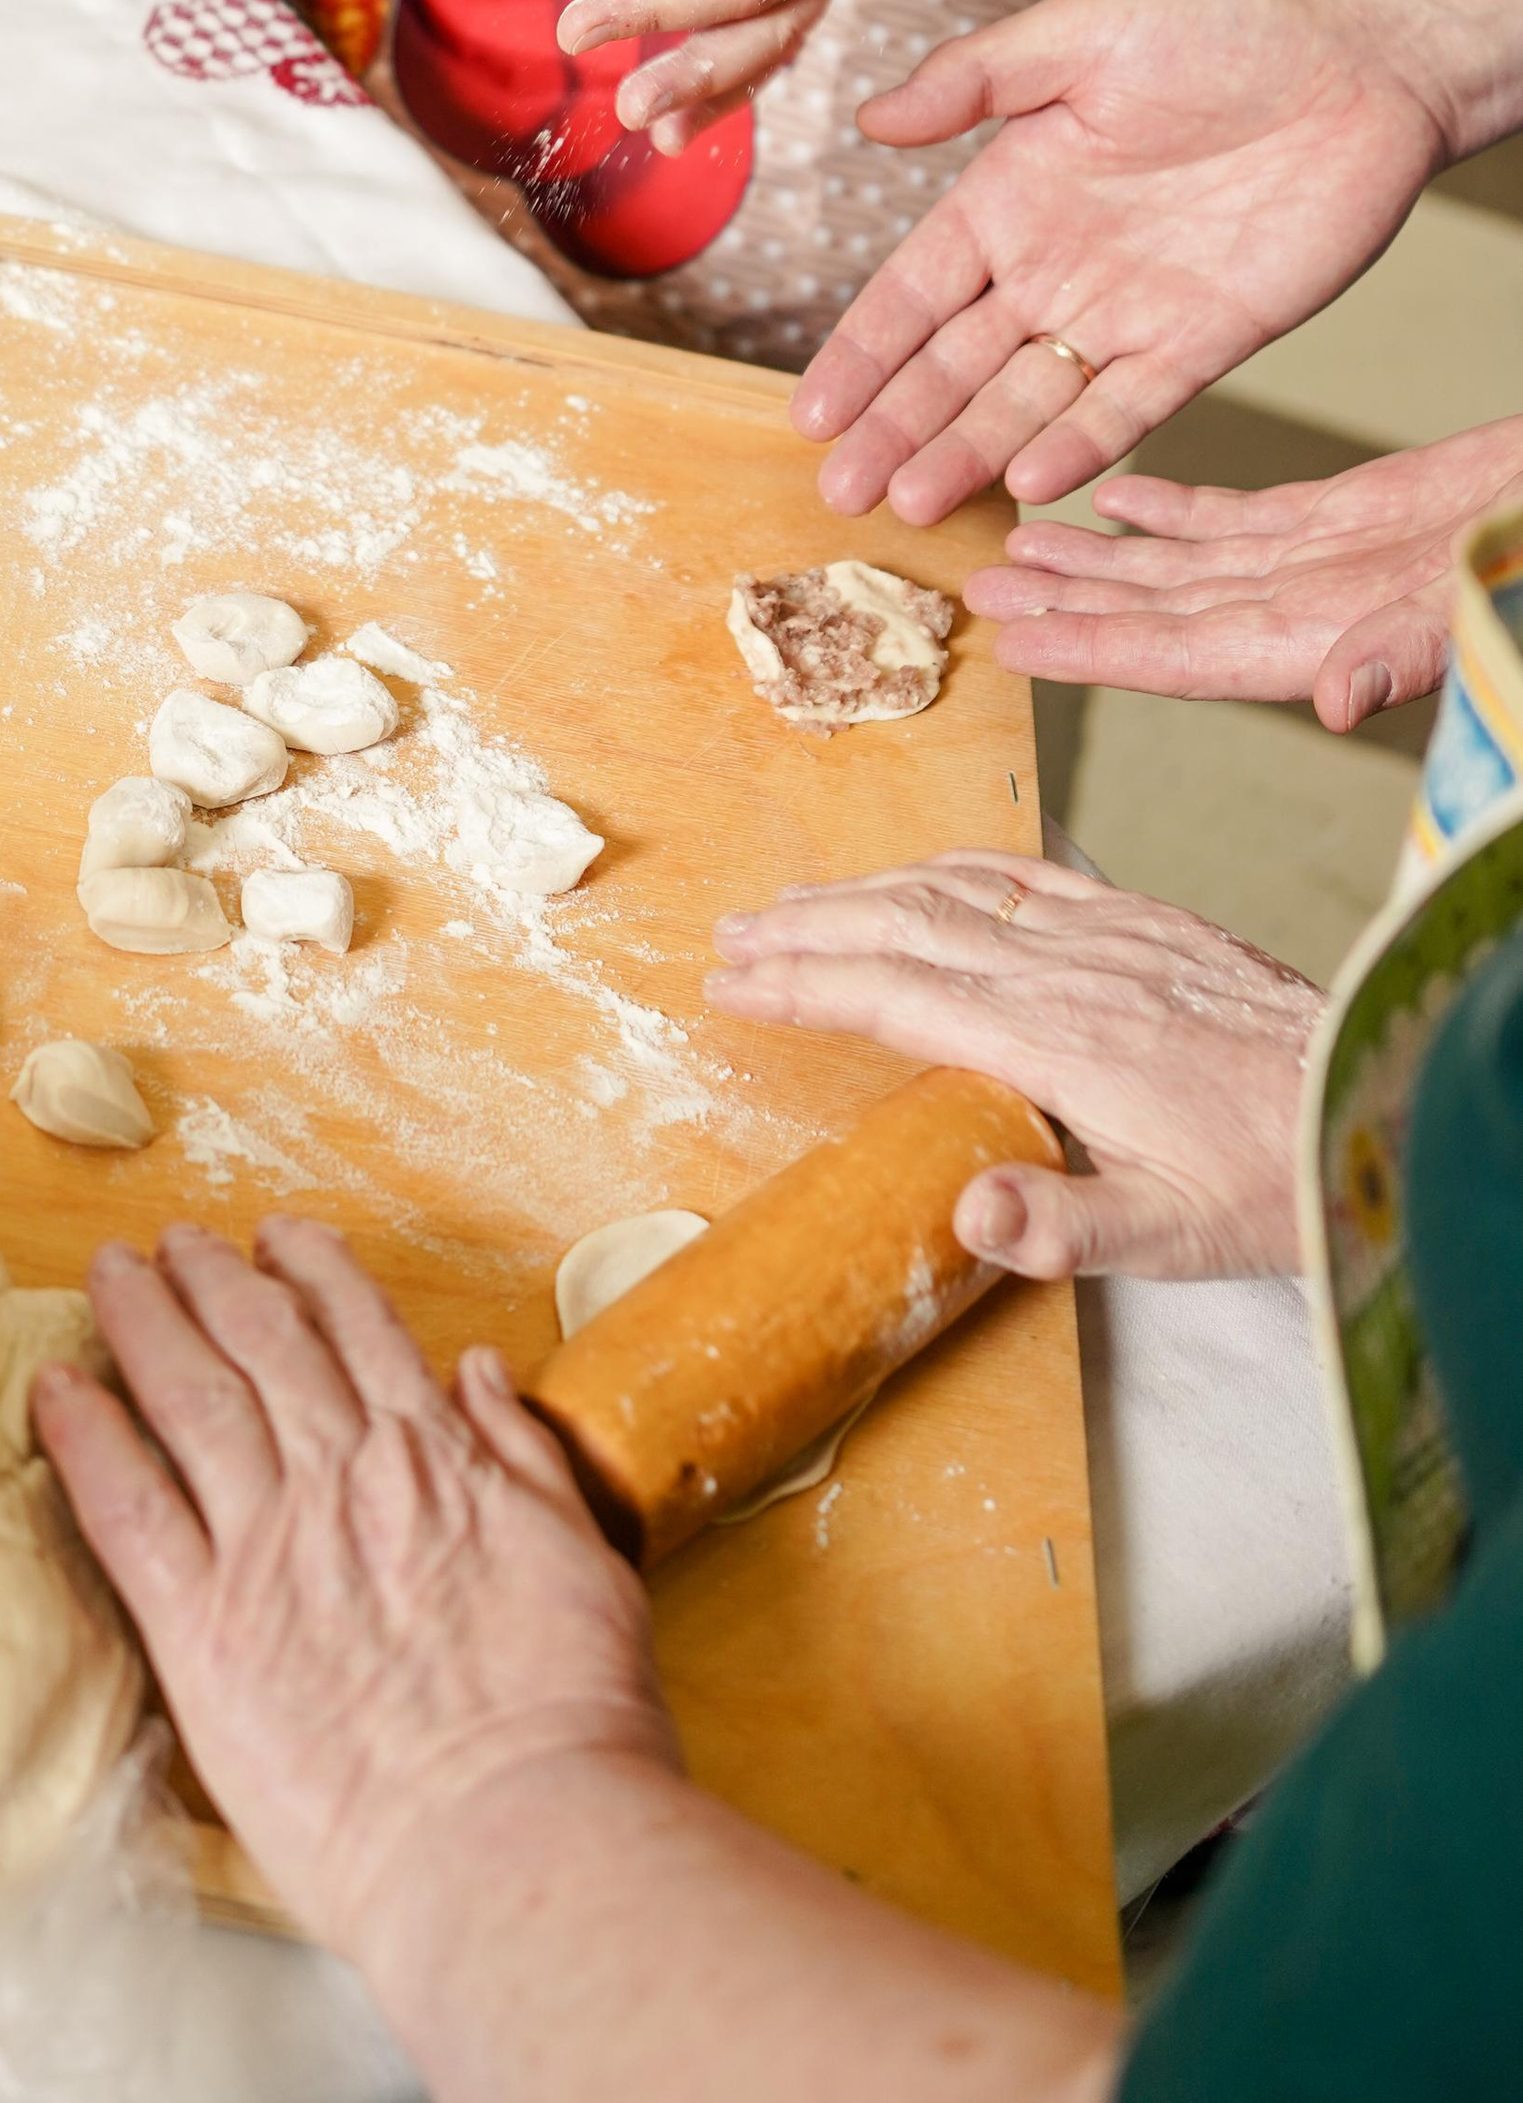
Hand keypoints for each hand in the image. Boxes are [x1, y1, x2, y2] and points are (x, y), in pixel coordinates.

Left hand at [34, 1216, 670, 1961]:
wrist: (515, 1839)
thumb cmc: (570, 1723)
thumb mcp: (582, 1558)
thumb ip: (523, 1456)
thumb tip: (480, 1369)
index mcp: (432, 1461)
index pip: (359, 1331)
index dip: (312, 1273)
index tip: (279, 1238)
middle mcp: (340, 1480)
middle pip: (259, 1345)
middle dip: (212, 1281)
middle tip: (173, 1242)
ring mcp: (265, 1548)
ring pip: (189, 1398)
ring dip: (144, 1323)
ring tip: (111, 1275)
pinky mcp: (202, 1632)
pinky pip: (128, 1510)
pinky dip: (87, 1440)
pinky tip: (55, 1390)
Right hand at [708, 856, 1317, 1280]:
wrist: (1373, 1098)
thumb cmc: (1276, 1178)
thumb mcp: (1176, 1235)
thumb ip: (1067, 1225)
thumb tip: (966, 1216)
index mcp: (1055, 1042)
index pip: (897, 997)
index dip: (805, 986)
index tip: (732, 984)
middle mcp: (1068, 970)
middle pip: (906, 928)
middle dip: (807, 930)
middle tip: (729, 936)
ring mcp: (1107, 934)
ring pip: (956, 891)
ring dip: (863, 893)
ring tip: (792, 904)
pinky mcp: (1145, 920)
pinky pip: (1025, 872)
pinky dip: (950, 867)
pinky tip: (919, 874)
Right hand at [793, 0, 1446, 522]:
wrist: (1362, 59)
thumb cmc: (1220, 25)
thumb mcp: (1080, 31)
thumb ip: (974, 78)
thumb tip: (869, 119)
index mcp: (1008, 198)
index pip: (912, 293)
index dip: (861, 355)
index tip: (812, 414)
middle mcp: (1053, 267)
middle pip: (952, 367)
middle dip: (895, 429)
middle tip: (840, 495)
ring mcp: (1124, 312)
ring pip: (1025, 402)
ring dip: (967, 454)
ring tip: (910, 505)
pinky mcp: (1202, 342)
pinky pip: (1129, 409)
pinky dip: (1080, 447)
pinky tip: (1028, 485)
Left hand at [970, 414, 1522, 724]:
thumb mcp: (1471, 616)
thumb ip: (1400, 662)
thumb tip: (1337, 702)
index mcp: (1314, 644)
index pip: (1174, 659)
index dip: (1091, 653)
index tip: (1013, 648)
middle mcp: (1296, 614)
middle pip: (1151, 615)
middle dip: (1064, 606)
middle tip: (976, 594)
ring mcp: (1309, 568)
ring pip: (1176, 566)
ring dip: (1097, 557)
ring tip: (1018, 545)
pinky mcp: (1331, 518)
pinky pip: (1228, 519)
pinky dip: (1169, 508)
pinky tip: (1114, 496)